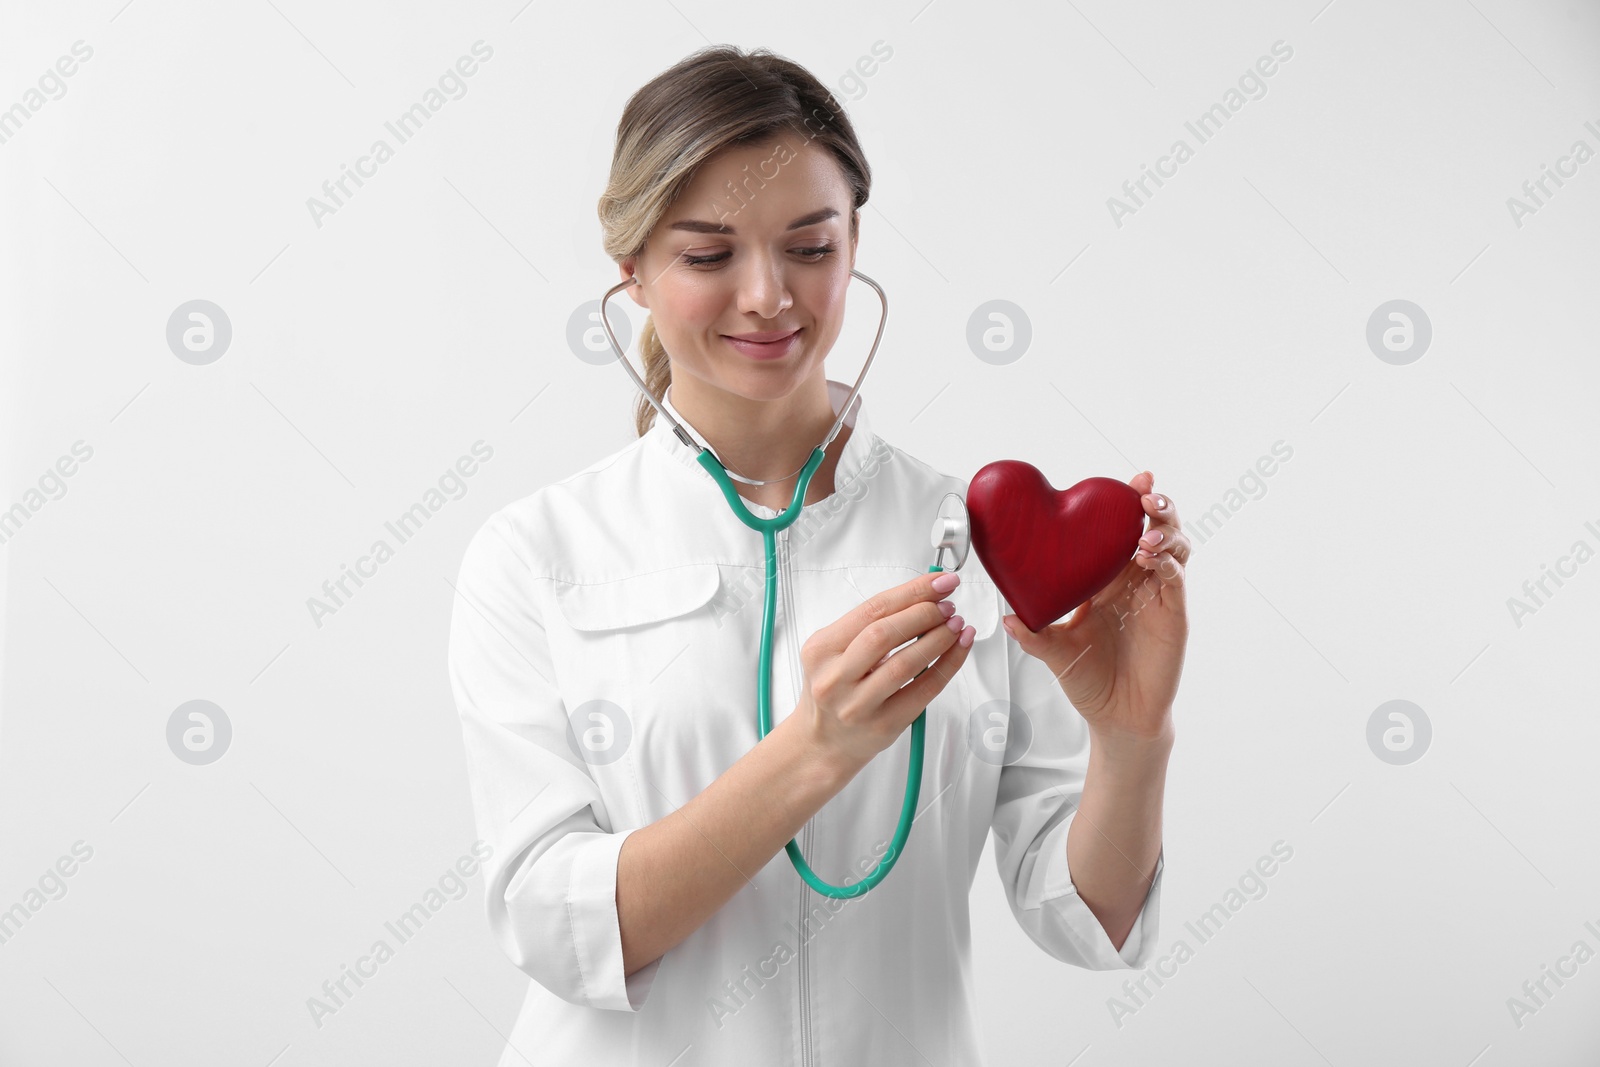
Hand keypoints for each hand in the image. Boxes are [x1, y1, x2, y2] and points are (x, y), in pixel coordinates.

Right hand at [797, 571, 975, 773]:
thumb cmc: (834, 690)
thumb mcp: (833, 651)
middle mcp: (835, 677)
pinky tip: (959, 647)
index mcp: (821, 649)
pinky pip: (924, 690)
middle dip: (924, 612)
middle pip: (885, 633)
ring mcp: (859, 705)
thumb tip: (923, 596)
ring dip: (939, 637)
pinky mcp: (884, 725)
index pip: (871, 610)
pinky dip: (948, 664)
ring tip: (956, 623)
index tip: (939, 581)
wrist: (822, 742)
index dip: (911, 592)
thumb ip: (869, 625)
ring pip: (906, 663)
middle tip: (947, 605)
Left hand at [1001, 471, 1187, 744]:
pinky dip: (1166, 563)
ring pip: (1173, 547)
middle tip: (1143, 492)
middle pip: (1154, 529)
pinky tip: (1149, 559)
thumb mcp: (1055, 653)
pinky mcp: (1172, 615)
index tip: (1126, 480)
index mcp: (1106, 580)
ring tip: (1145, 532)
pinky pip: (1174, 579)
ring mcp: (1156, 596)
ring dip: (1164, 531)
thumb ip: (1034, 635)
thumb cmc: (1089, 680)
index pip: (1118, 531)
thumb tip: (1006, 616)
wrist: (1116, 717)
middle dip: (1154, 504)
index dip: (1124, 504)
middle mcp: (1135, 582)